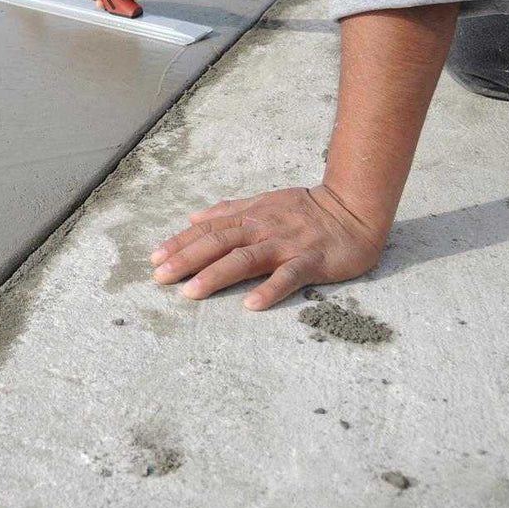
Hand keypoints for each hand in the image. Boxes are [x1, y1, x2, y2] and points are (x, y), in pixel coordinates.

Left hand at [149, 186, 388, 309]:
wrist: (354, 207)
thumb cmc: (306, 209)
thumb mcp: (263, 202)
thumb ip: (229, 211)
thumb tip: (193, 218)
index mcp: (251, 216)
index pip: (208, 230)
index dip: (180, 243)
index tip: (154, 259)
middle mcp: (263, 228)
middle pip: (219, 242)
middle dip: (187, 259)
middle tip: (160, 277)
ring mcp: (287, 244)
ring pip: (246, 259)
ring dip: (216, 275)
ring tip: (191, 292)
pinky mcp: (313, 260)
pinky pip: (289, 276)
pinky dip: (270, 289)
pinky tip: (251, 305)